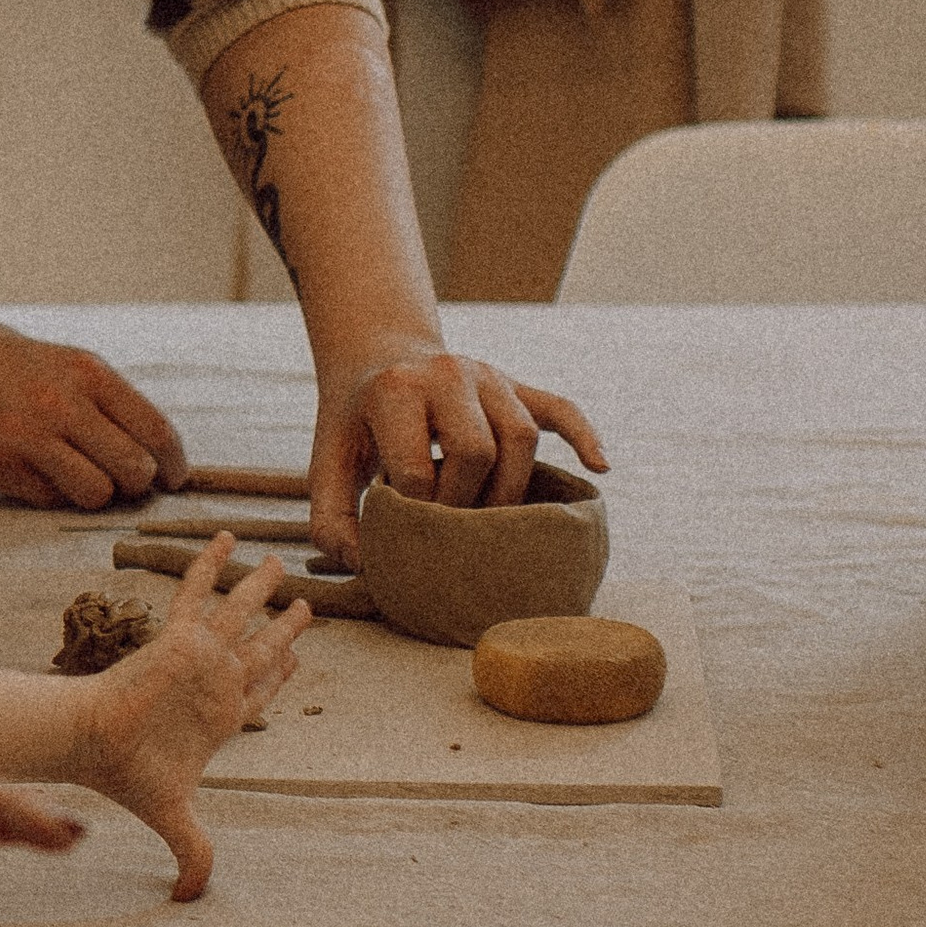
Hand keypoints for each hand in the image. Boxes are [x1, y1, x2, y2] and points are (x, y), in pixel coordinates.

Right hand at [0, 309, 187, 507]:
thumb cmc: (20, 367)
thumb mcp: (72, 366)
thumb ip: (115, 407)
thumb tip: (161, 462)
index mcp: (90, 373)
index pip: (157, 432)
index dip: (175, 464)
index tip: (174, 477)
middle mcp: (63, 404)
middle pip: (135, 470)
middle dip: (139, 483)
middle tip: (128, 479)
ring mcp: (29, 437)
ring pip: (98, 494)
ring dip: (100, 493)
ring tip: (86, 475)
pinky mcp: (2, 467)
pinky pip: (54, 500)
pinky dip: (58, 493)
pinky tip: (41, 468)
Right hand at [75, 533, 306, 899]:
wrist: (93, 743)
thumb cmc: (128, 775)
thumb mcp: (175, 819)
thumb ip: (193, 853)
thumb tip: (193, 901)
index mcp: (221, 719)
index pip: (260, 690)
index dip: (280, 674)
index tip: (296, 656)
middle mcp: (215, 681)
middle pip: (260, 647)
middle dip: (284, 627)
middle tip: (304, 605)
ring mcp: (199, 656)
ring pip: (239, 615)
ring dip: (260, 590)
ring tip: (281, 564)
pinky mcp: (177, 637)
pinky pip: (197, 592)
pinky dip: (210, 565)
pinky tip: (228, 539)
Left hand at [307, 338, 609, 566]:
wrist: (380, 360)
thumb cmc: (355, 424)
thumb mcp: (327, 463)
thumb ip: (330, 520)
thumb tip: (363, 566)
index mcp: (395, 390)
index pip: (417, 466)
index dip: (416, 512)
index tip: (412, 530)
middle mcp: (446, 372)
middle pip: (477, 450)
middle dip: (466, 503)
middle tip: (453, 529)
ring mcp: (488, 375)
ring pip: (522, 436)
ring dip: (512, 488)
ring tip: (496, 520)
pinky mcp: (516, 384)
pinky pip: (560, 408)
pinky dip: (583, 436)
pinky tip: (598, 468)